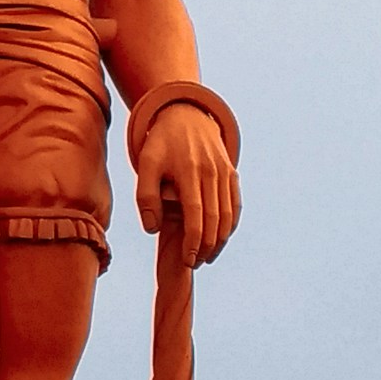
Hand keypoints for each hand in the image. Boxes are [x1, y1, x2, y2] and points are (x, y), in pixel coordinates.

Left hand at [135, 102, 240, 266]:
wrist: (186, 115)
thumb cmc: (161, 144)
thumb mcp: (145, 164)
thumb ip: (145, 197)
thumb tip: (152, 229)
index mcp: (188, 171)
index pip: (195, 215)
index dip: (193, 242)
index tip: (188, 261)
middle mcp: (211, 172)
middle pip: (215, 219)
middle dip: (207, 246)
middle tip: (195, 264)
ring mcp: (225, 172)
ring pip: (228, 214)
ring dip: (221, 240)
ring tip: (207, 257)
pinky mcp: (231, 172)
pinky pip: (235, 204)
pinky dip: (231, 224)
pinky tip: (221, 238)